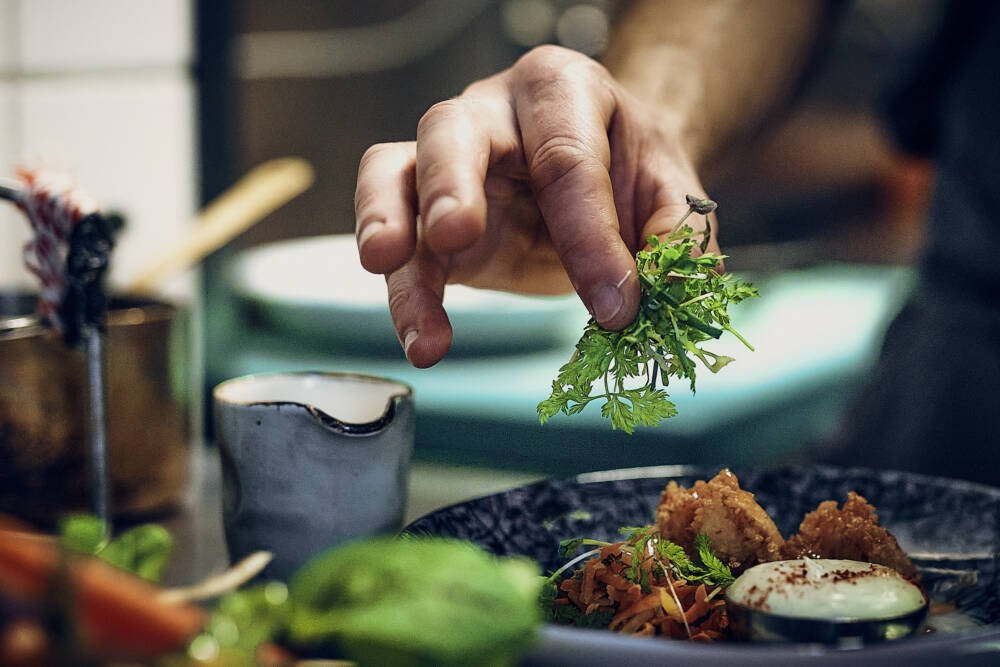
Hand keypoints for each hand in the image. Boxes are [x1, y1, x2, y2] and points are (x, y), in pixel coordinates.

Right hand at [355, 45, 718, 366]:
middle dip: (450, 185)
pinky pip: (391, 232)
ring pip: (394, 174)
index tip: (615, 306)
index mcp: (563, 90)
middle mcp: (492, 111)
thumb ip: (673, 238)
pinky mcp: (424, 210)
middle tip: (454, 236)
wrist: (604, 171)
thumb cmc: (630, 170)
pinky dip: (401, 289)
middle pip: (452, 131)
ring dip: (389, 228)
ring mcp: (447, 158)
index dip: (589, 235)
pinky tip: (422, 339)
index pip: (567, 156)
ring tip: (390, 273)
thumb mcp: (669, 194)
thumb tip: (664, 295)